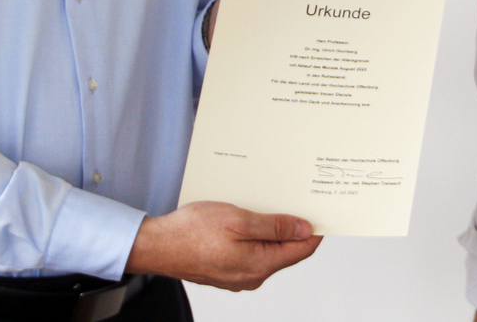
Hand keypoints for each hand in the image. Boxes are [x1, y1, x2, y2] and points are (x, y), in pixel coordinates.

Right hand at [124, 201, 322, 289]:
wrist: (157, 245)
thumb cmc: (191, 232)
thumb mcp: (239, 220)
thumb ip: (274, 226)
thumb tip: (303, 230)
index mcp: (259, 266)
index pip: (301, 250)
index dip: (314, 230)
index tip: (320, 212)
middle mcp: (251, 276)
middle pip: (285, 251)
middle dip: (292, 227)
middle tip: (294, 200)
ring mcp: (237, 275)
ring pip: (266, 250)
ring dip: (270, 229)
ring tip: (267, 205)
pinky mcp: (225, 269)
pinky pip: (250, 252)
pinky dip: (254, 235)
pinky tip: (246, 218)